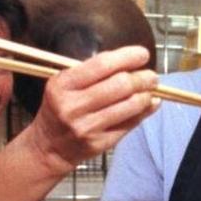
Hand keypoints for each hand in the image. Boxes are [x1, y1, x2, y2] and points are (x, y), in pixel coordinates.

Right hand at [29, 46, 159, 175]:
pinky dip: (145, 111)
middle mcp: (74, 106)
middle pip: (120, 85)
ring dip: (146, 95)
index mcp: (63, 85)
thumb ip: (93, 73)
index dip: (127, 57)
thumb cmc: (60, 108)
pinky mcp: (100, 142)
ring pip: (130, 105)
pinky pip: (131, 123)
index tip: (142, 54)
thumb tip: (131, 62)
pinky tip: (150, 104)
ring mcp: (88, 126)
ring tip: (151, 90)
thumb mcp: (64, 85)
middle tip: (152, 76)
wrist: (49, 146)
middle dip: (143, 77)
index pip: (102, 64)